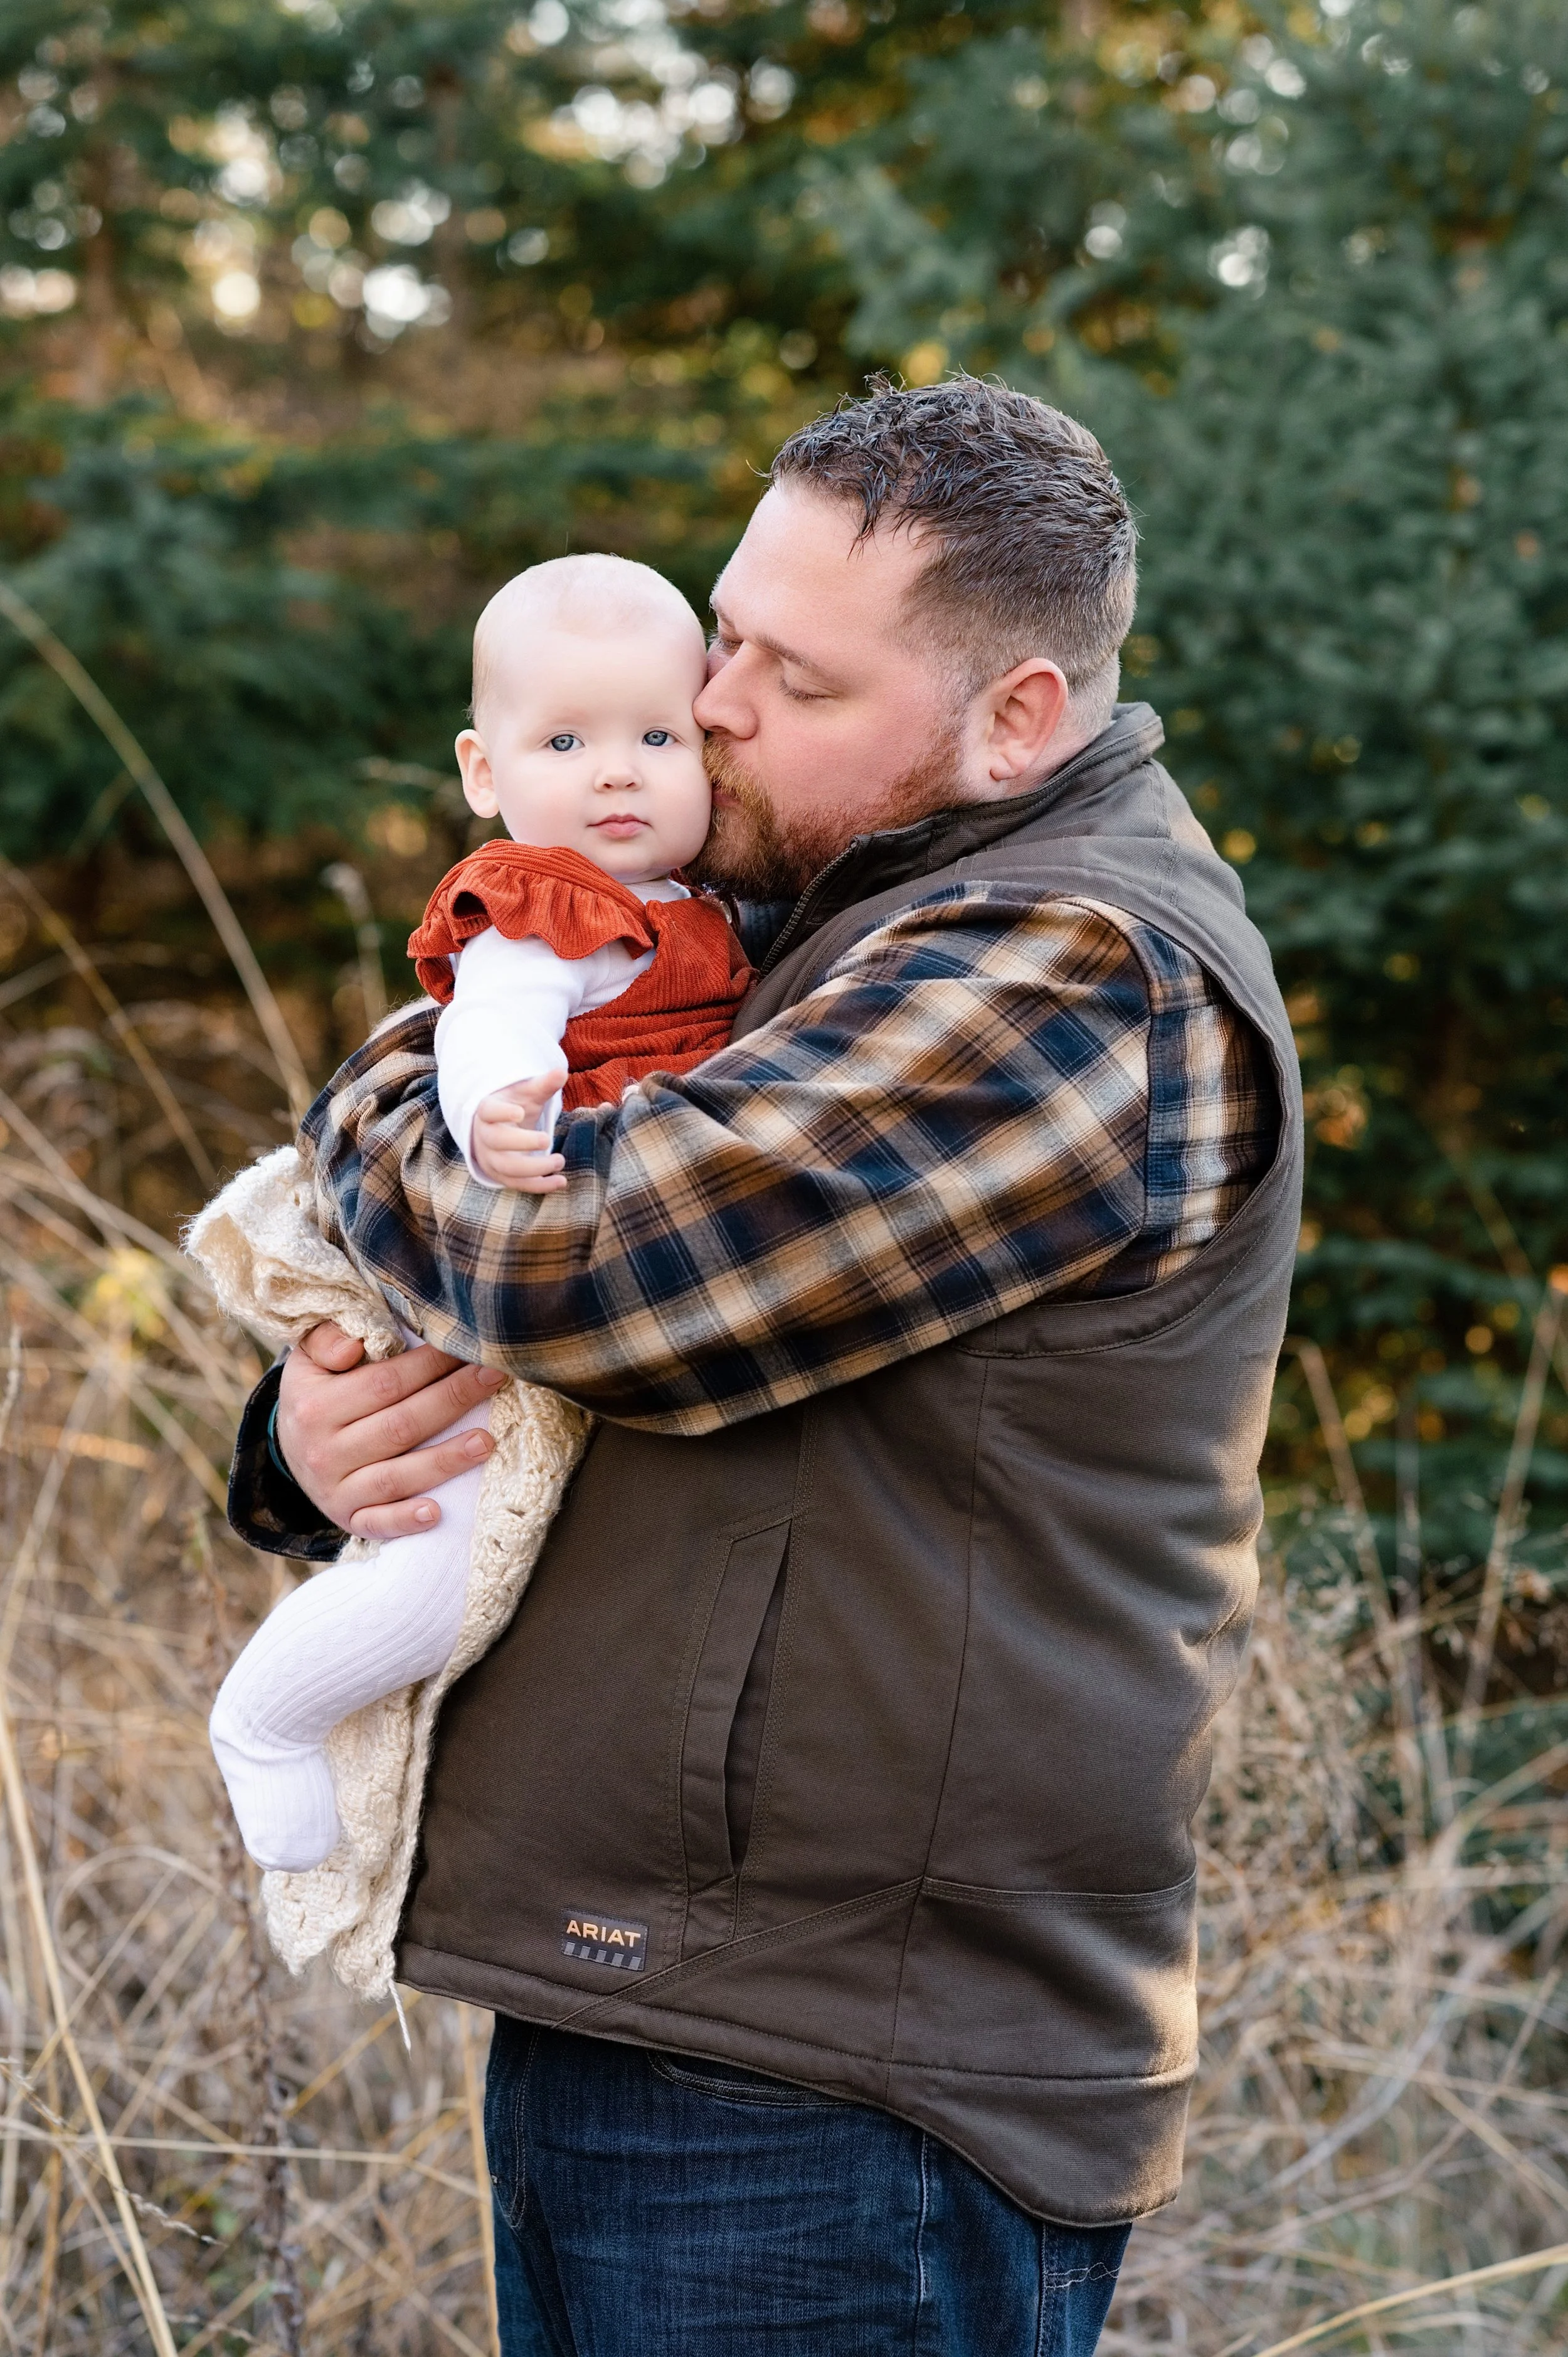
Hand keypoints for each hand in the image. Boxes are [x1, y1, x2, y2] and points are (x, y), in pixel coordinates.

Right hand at [276, 1322, 506, 1540]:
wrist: (288, 1448)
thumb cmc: (316, 1392)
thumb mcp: (307, 1358)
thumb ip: (326, 1339)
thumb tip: (352, 1348)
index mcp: (316, 1406)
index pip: (385, 1383)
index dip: (430, 1365)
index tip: (466, 1348)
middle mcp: (323, 1451)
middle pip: (401, 1426)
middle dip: (452, 1400)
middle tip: (493, 1378)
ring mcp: (335, 1490)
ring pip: (396, 1477)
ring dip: (444, 1460)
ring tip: (487, 1441)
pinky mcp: (347, 1518)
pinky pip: (377, 1523)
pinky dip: (405, 1520)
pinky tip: (437, 1513)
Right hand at [471, 1067, 568, 1192]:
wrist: (501, 1126)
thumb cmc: (516, 1105)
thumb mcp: (528, 1093)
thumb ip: (544, 1085)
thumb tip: (561, 1072)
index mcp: (488, 1111)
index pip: (488, 1111)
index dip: (501, 1113)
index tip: (519, 1112)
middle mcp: (484, 1136)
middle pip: (497, 1142)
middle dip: (522, 1143)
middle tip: (547, 1139)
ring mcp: (490, 1158)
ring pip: (506, 1168)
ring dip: (534, 1168)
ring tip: (560, 1160)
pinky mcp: (501, 1175)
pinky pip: (517, 1184)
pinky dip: (539, 1186)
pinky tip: (561, 1182)